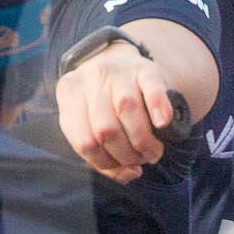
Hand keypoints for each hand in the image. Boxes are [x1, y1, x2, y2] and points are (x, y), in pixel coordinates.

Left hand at [54, 37, 181, 182]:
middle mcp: (91, 79)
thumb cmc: (104, 103)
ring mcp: (118, 72)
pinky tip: (163, 124)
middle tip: (141, 160)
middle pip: (105, 129)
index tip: (124, 168)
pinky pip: (152, 89)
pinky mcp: (145, 68)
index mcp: (70, 95)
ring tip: (153, 152)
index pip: (84, 142)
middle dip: (127, 155)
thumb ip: (103, 155)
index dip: (106, 163)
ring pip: (126, 109)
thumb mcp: (90, 122)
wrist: (118, 59)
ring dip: (143, 141)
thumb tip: (130, 174)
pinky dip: (158, 109)